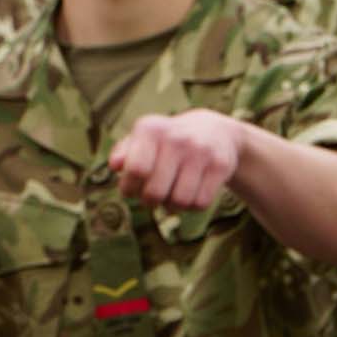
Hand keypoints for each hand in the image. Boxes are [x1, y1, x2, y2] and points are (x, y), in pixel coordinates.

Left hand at [109, 110, 243, 210]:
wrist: (213, 130)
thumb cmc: (166, 141)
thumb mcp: (143, 138)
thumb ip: (124, 152)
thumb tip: (115, 166)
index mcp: (151, 129)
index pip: (135, 169)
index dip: (129, 188)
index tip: (130, 190)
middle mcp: (176, 137)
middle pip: (155, 192)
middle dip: (149, 201)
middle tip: (151, 197)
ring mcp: (200, 151)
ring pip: (180, 201)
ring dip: (171, 206)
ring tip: (170, 196)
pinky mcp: (220, 165)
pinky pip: (200, 203)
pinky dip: (191, 207)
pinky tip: (188, 195)